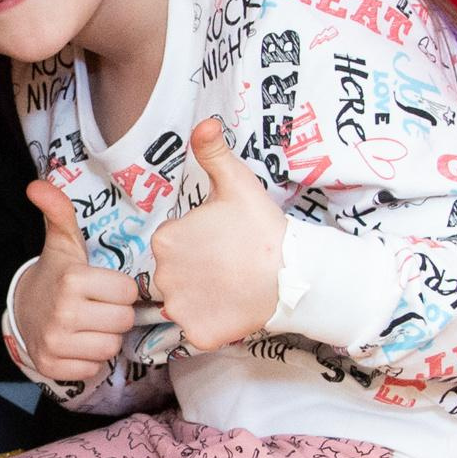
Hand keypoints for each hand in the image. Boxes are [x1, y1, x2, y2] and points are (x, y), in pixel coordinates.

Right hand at [11, 179, 138, 380]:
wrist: (23, 311)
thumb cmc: (57, 275)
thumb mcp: (62, 243)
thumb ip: (60, 212)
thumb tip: (37, 184)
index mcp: (72, 280)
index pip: (127, 292)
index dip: (119, 289)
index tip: (104, 287)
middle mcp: (63, 313)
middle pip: (123, 322)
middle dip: (115, 315)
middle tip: (99, 307)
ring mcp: (55, 343)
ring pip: (110, 347)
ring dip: (105, 338)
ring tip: (90, 325)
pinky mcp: (51, 366)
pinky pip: (93, 369)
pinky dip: (89, 359)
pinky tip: (78, 344)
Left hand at [152, 119, 286, 350]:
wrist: (294, 273)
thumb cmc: (262, 227)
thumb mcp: (237, 182)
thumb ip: (212, 152)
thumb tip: (202, 124)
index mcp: (165, 239)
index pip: (172, 243)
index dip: (197, 243)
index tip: (221, 242)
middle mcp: (162, 276)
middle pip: (173, 273)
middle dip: (195, 270)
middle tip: (228, 264)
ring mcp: (179, 309)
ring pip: (183, 302)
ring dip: (200, 297)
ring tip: (231, 285)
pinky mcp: (197, 333)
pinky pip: (196, 329)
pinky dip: (210, 323)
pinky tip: (231, 308)